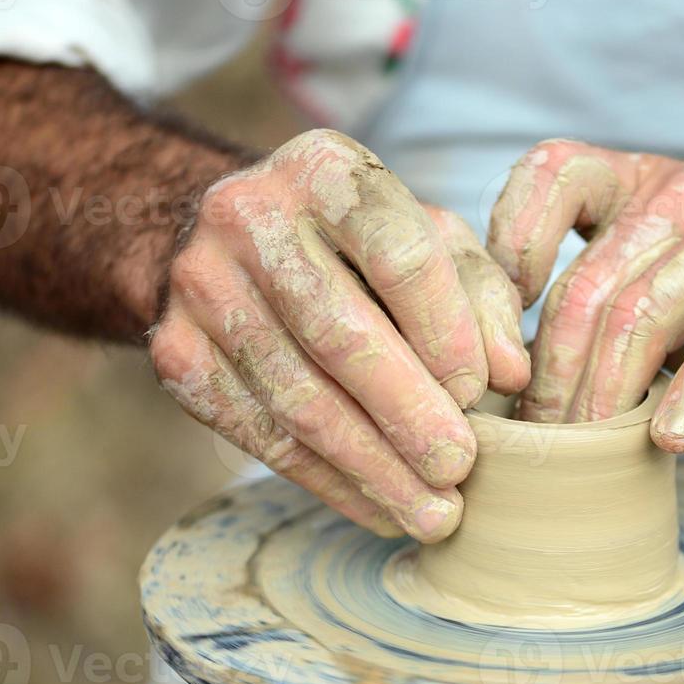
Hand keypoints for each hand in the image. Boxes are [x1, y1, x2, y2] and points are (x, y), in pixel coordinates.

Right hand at [150, 130, 529, 540]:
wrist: (228, 240)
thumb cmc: (359, 245)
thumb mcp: (430, 239)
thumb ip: (482, 295)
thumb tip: (509, 373)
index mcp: (326, 171)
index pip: (398, 255)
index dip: (447, 332)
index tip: (481, 394)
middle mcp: (248, 216)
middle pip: (339, 333)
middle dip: (407, 413)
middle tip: (459, 470)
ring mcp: (201, 285)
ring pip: (296, 396)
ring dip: (371, 467)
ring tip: (431, 513)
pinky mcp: (174, 352)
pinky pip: (258, 433)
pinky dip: (325, 481)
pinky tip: (377, 508)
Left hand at [488, 140, 683, 450]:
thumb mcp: (669, 260)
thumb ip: (604, 293)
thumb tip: (521, 384)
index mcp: (640, 182)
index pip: (551, 176)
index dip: (510, 246)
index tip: (500, 329)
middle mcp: (682, 196)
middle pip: (588, 286)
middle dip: (551, 377)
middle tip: (534, 443)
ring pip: (644, 316)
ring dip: (603, 398)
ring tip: (582, 453)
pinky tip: (672, 440)